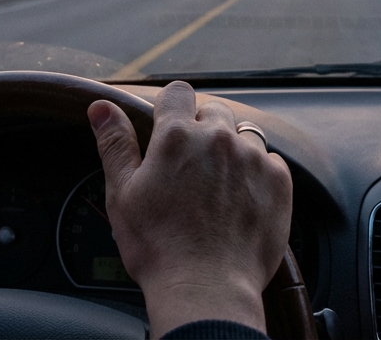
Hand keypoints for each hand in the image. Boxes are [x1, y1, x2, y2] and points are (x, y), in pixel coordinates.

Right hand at [88, 81, 292, 336]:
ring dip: (232, 151)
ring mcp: (253, 158)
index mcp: (177, 136)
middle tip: (190, 168)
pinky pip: (270, 160)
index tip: (169, 129)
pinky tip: (241, 200)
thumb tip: (102, 106)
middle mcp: (218, 139)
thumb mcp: (122, 194)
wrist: (207, 289)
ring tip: (217, 188)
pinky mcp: (278, 181)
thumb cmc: (159, 247)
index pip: (178, 92)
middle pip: (213, 111)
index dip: (172, 109)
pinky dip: (257, 173)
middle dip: (202, 130)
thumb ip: (115, 144)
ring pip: (243, 135)